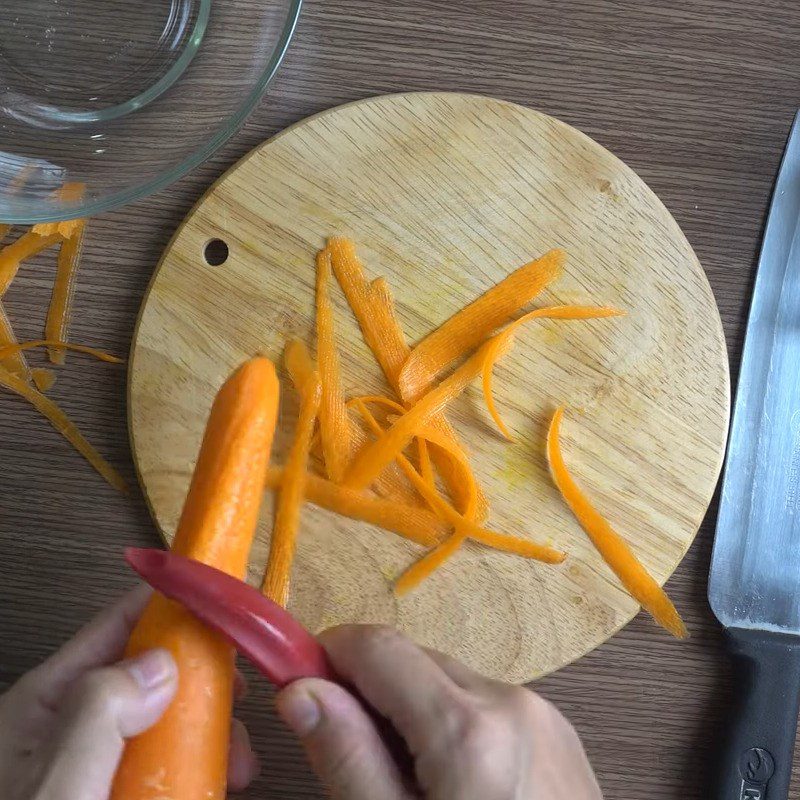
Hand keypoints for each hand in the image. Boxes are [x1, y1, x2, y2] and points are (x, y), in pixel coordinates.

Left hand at [0, 586, 258, 799]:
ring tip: (240, 761)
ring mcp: (95, 761)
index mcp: (46, 702)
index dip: (171, 601)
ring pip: (165, 718)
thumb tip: (161, 661)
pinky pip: (165, 763)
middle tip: (243, 698)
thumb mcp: (56, 789)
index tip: (227, 599)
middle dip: (204, 677)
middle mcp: (71, 722)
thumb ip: (99, 715)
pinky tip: (221, 782)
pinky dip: (199, 767)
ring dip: (209, 728)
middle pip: (150, 669)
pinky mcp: (116, 791)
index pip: (117, 624)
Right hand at [277, 625, 601, 799]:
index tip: (298, 687)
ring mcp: (542, 713)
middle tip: (351, 757)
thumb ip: (348, 759)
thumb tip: (299, 690)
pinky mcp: (557, 730)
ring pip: (446, 679)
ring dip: (410, 709)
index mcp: (468, 727)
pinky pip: (483, 702)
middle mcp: (511, 700)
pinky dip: (450, 722)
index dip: (326, 655)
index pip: (377, 645)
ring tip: (407, 783)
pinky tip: (452, 784)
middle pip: (412, 659)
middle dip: (368, 691)